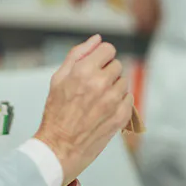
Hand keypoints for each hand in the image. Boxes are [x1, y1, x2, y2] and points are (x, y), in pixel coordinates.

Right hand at [34, 36, 132, 183]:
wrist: (59, 147)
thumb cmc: (56, 114)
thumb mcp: (58, 79)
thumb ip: (78, 54)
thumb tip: (96, 39)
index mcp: (83, 71)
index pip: (108, 49)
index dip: (101, 57)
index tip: (96, 66)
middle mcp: (100, 84)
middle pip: (117, 65)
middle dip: (106, 73)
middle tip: (93, 87)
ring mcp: (112, 101)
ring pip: (124, 82)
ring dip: (114, 88)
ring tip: (97, 100)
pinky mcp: (121, 116)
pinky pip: (129, 99)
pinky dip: (120, 102)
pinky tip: (105, 110)